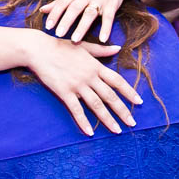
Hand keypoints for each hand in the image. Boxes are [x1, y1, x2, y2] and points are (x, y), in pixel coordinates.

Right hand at [27, 33, 142, 135]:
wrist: (39, 50)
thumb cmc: (60, 46)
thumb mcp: (83, 46)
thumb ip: (101, 50)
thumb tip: (118, 48)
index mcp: (95, 66)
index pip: (117, 81)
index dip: (129, 92)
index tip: (139, 102)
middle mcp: (89, 77)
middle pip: (110, 96)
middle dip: (123, 110)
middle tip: (132, 123)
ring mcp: (77, 85)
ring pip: (96, 105)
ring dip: (108, 119)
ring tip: (117, 130)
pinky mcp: (64, 92)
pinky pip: (76, 110)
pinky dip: (83, 121)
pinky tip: (90, 132)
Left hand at [40, 0, 127, 42]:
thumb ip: (59, 2)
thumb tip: (42, 10)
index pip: (62, 3)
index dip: (55, 14)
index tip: (47, 26)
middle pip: (74, 8)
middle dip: (66, 21)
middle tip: (58, 34)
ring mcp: (99, 0)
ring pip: (89, 14)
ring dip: (82, 27)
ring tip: (75, 39)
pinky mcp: (112, 4)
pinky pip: (109, 17)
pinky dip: (106, 28)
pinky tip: (102, 39)